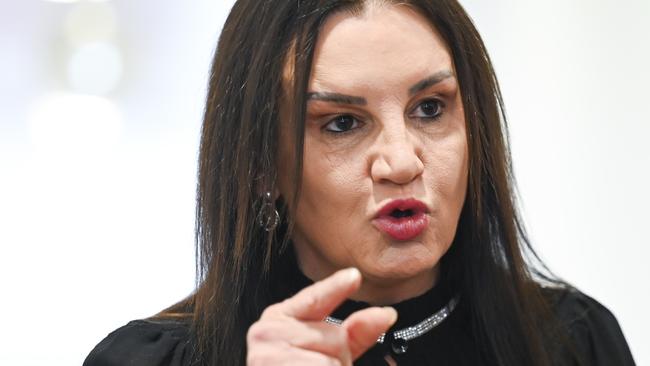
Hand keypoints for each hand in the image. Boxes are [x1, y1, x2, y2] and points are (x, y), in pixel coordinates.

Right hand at [246, 268, 397, 364]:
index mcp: (280, 317)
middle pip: (333, 337)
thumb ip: (354, 333)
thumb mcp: (326, 352)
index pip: (315, 298)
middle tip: (316, 365)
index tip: (355, 276)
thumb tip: (385, 314)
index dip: (336, 287)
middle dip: (337, 358)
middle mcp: (267, 332)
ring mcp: (266, 356)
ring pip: (327, 363)